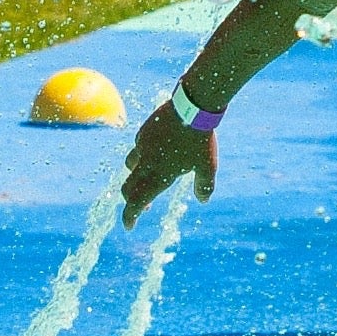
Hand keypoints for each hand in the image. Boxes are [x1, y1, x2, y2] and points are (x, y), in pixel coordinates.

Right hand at [120, 100, 215, 224]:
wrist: (192, 108)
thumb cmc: (201, 140)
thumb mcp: (208, 166)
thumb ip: (204, 185)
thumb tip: (203, 200)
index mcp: (159, 175)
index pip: (136, 202)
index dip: (130, 216)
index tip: (129, 226)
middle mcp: (146, 162)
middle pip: (128, 187)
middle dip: (132, 200)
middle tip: (144, 206)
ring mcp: (142, 145)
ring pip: (130, 166)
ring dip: (136, 175)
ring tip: (150, 176)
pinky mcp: (143, 131)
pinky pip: (138, 147)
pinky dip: (143, 154)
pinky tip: (156, 151)